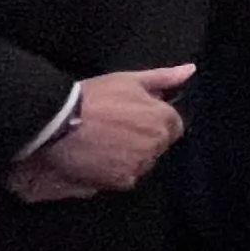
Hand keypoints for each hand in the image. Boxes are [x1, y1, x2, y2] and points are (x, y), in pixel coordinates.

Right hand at [15, 65, 189, 195]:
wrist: (60, 122)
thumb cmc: (95, 97)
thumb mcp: (129, 80)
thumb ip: (164, 78)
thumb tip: (190, 70)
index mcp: (164, 119)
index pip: (172, 127)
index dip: (153, 122)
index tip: (133, 119)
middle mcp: (156, 144)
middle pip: (157, 146)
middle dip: (143, 139)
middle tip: (115, 130)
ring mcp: (140, 163)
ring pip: (142, 162)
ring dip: (130, 156)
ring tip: (104, 143)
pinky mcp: (121, 180)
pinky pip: (126, 177)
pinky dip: (115, 170)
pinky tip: (99, 157)